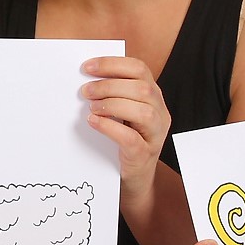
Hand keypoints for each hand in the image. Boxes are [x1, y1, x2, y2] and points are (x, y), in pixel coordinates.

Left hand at [81, 56, 171, 200]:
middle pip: (142, 88)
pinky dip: (110, 127)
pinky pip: (131, 138)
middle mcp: (160, 113)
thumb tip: (85, 79)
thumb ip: (112, 95)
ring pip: (143, 112)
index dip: (113, 64)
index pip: (139, 69)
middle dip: (109, 85)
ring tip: (91, 107)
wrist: (133, 180)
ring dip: (112, 104)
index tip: (87, 67)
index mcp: (154, 97)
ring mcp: (155, 135)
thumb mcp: (122, 114)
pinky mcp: (145, 155)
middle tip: (85, 91)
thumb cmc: (124, 142)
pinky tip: (94, 122)